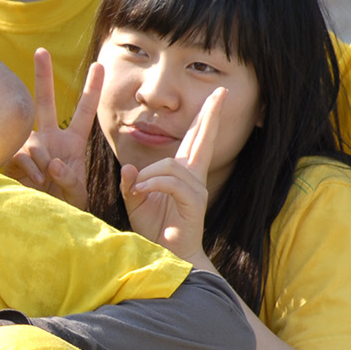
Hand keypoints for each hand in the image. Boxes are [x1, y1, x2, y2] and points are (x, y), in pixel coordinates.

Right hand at [10, 49, 97, 208]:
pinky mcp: (15, 159)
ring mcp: (31, 148)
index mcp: (73, 142)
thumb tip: (51, 163)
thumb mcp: (77, 192)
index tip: (98, 65)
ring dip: (41, 162)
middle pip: (46, 102)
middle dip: (43, 76)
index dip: (92, 89)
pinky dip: (29, 170)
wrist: (44, 220)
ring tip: (44, 182)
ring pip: (34, 141)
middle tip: (41, 50)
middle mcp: (50, 139)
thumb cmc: (66, 205)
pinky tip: (33, 183)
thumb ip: (69, 177)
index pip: (84, 111)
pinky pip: (21, 156)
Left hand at [120, 89, 220, 265]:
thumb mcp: (136, 202)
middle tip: (221, 92)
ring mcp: (196, 188)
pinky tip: (140, 192)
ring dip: (148, 175)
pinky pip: (171, 182)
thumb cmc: (154, 230)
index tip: (216, 97)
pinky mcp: (193, 202)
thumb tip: (128, 168)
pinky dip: (153, 184)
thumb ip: (131, 184)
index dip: (204, 119)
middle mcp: (194, 177)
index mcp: (183, 173)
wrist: (168, 256)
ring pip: (171, 165)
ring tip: (135, 191)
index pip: (195, 140)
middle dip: (210, 115)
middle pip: (203, 139)